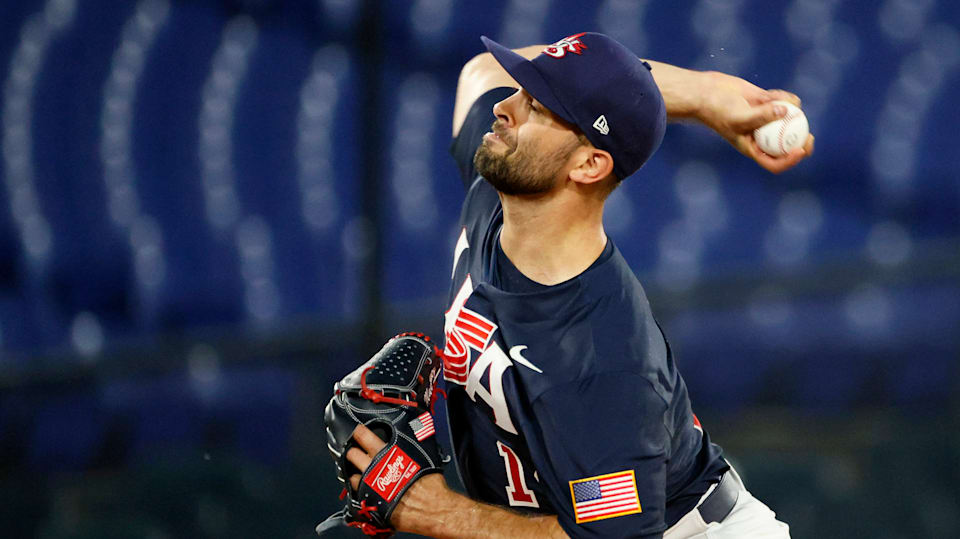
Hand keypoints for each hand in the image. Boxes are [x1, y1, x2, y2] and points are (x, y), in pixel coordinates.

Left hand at [346, 423, 451, 532]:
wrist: (431, 507)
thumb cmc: (430, 483)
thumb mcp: (426, 454)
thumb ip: (415, 444)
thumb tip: (417, 435)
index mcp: (388, 453)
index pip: (366, 437)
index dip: (359, 433)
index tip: (358, 431)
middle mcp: (375, 468)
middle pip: (353, 455)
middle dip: (351, 452)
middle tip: (352, 451)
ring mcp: (371, 486)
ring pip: (352, 476)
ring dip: (354, 474)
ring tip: (357, 473)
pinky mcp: (370, 502)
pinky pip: (358, 495)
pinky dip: (360, 492)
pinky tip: (365, 491)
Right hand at [696, 71, 814, 173]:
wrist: (708, 93)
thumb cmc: (718, 110)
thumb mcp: (738, 118)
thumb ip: (762, 116)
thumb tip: (786, 111)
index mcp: (753, 148)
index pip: (774, 162)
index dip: (790, 160)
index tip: (800, 149)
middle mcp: (762, 136)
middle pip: (788, 145)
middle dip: (802, 142)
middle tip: (810, 135)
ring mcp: (766, 120)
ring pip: (789, 119)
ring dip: (789, 110)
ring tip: (775, 101)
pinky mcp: (768, 103)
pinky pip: (784, 102)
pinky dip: (783, 97)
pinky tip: (770, 93)